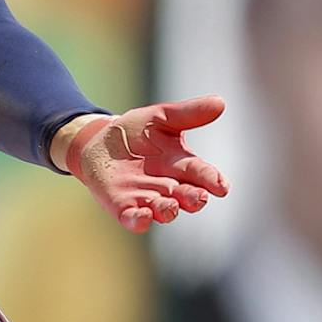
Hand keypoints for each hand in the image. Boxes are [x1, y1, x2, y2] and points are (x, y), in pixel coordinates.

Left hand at [62, 97, 230, 232]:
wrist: (100, 142)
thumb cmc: (137, 131)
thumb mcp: (161, 117)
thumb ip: (188, 113)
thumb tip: (220, 102)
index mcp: (181, 164)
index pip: (200, 173)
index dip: (211, 179)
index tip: (222, 187)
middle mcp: (168, 185)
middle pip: (185, 196)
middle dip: (193, 198)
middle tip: (199, 198)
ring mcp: (145, 197)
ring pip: (162, 209)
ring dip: (168, 210)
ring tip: (171, 207)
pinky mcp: (123, 206)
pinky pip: (133, 217)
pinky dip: (138, 219)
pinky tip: (142, 216)